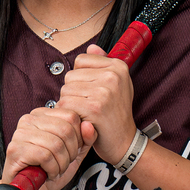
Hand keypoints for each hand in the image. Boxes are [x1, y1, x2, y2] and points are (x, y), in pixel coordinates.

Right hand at [3, 104, 96, 189]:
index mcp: (42, 115)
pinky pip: (45, 156)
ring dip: (61, 164)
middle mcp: (29, 119)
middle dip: (70, 153)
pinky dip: (52, 169)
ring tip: (54, 169)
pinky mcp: (16, 149)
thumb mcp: (73, 153)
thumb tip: (89, 125)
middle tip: (62, 163)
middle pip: (66, 130)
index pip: (71, 116)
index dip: (78, 138)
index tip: (70, 152)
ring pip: (56, 144)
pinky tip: (47, 173)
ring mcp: (20, 133)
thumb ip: (85, 139)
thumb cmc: (47, 170)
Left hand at [58, 44, 136, 165]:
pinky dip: (70, 115)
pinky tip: (83, 120)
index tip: (92, 91)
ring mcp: (104, 91)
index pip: (80, 60)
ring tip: (86, 113)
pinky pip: (66, 104)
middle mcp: (112, 75)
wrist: (124, 141)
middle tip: (89, 106)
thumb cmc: (116, 113)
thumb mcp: (117, 84)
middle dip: (73, 93)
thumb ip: (103, 64)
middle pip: (70, 76)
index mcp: (118, 66)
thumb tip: (92, 47)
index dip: (80, 78)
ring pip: (65, 90)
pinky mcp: (95, 107)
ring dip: (70, 105)